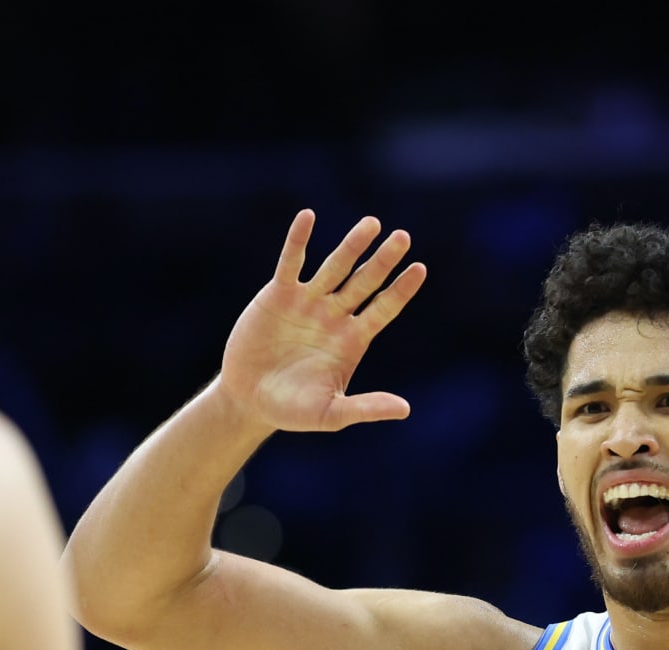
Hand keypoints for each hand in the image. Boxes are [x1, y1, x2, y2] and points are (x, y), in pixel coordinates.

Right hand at [218, 210, 425, 432]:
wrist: (249, 400)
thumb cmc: (292, 411)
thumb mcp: (331, 414)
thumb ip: (366, 408)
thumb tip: (405, 410)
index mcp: (352, 340)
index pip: (383, 308)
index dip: (401, 290)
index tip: (420, 269)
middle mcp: (334, 316)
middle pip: (364, 282)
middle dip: (383, 261)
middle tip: (402, 237)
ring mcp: (308, 302)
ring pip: (335, 267)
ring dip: (352, 246)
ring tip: (373, 224)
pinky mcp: (278, 295)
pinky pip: (291, 263)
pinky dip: (298, 240)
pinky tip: (308, 217)